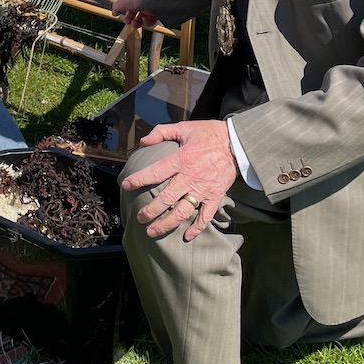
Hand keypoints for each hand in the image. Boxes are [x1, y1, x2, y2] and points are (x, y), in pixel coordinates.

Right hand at [111, 0, 157, 28]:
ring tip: (135, 23)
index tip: (118, 11)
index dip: (121, 5)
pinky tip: (144, 19)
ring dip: (136, 22)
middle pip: (132, 10)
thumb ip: (116, 7)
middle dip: (129, 17)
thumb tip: (114, 12)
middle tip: (127, 21)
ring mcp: (148, 6)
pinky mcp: (155, 13)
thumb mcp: (123, 2)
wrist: (154, 1)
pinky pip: (148, 21)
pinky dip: (145, 22)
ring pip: (140, 17)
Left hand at [121, 119, 236, 241]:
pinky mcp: (215, 196)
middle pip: (166, 198)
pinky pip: (205, 216)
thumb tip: (144, 141)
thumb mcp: (184, 127)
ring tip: (152, 231)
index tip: (126, 185)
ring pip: (182, 211)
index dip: (139, 180)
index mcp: (181, 160)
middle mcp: (190, 177)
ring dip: (166, 223)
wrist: (237, 143)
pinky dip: (196, 228)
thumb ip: (162, 132)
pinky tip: (186, 236)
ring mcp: (203, 189)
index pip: (155, 172)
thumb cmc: (209, 134)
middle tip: (139, 217)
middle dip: (150, 210)